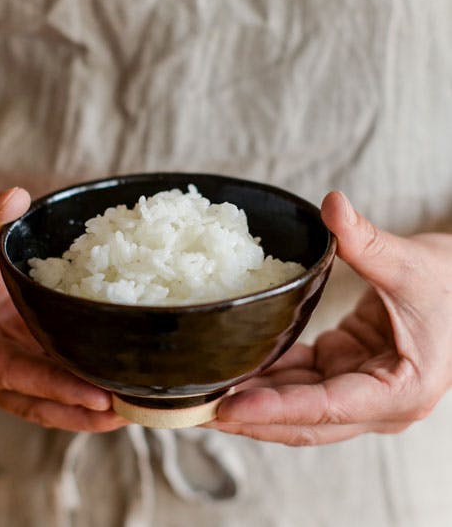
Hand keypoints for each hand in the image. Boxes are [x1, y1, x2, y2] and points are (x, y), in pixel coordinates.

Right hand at [0, 188, 126, 431]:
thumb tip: (14, 199)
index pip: (8, 374)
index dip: (53, 387)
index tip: (96, 397)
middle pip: (30, 399)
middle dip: (77, 411)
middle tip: (127, 412)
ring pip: (42, 395)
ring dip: (83, 405)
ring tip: (132, 407)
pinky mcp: (16, 347)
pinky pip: (49, 372)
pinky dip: (78, 380)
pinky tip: (113, 380)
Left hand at [210, 191, 451, 444]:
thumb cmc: (450, 284)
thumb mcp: (411, 264)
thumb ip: (369, 241)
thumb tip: (332, 204)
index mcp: (401, 390)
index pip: (329, 409)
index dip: (277, 410)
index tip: (230, 409)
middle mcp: (378, 402)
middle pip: (306, 422)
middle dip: (252, 418)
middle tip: (199, 411)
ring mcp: (359, 389)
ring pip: (298, 406)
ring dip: (254, 401)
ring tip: (204, 396)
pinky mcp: (345, 370)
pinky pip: (300, 380)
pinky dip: (268, 377)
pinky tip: (234, 369)